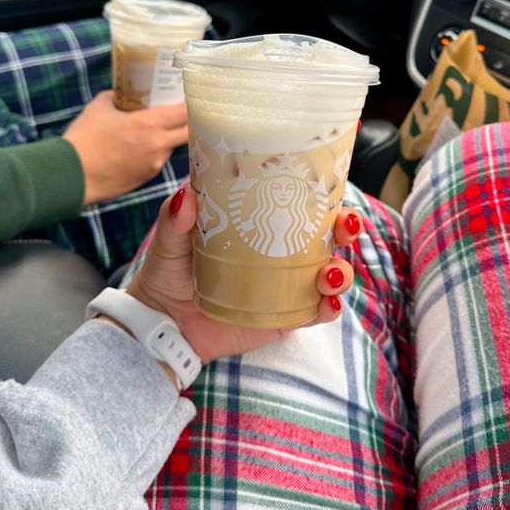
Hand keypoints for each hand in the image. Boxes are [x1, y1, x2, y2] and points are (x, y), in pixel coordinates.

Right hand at [63, 91, 187, 205]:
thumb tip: (125, 94)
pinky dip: (154, 152)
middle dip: (188, 121)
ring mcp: (154, 164)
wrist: (71, 176)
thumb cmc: (84, 139)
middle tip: (179, 113)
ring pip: (172, 147)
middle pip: (189, 132)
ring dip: (168, 138)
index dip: (190, 103)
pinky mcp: (146, 178)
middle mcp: (158, 145)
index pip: (185, 111)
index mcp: (150, 124)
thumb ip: (118, 97)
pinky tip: (138, 148)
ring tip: (151, 130)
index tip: (187, 96)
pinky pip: (158, 160)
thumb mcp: (100, 106)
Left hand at [125, 186, 359, 363]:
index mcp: (262, 223)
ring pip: (331, 272)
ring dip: (341, 270)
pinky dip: (328, 309)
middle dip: (347, 226)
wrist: (162, 324)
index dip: (325, 193)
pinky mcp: (285, 316)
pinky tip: (325, 305)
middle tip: (346, 225)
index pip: (302, 202)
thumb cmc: (169, 272)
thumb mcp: (170, 240)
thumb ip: (175, 219)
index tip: (333, 186)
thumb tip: (187, 196)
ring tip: (329, 273)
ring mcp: (286, 284)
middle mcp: (281, 251)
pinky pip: (317, 313)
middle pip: (328, 234)